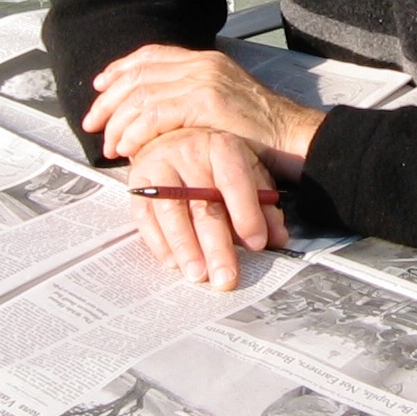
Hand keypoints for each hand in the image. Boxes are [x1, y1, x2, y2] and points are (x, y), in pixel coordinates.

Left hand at [85, 45, 323, 172]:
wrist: (295, 138)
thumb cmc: (263, 133)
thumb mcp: (225, 105)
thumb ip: (194, 99)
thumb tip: (159, 114)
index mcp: (206, 60)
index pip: (151, 55)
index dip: (120, 69)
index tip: (100, 87)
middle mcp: (202, 65)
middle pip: (139, 74)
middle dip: (108, 99)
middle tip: (92, 122)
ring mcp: (204, 82)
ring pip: (142, 95)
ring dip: (117, 121)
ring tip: (109, 144)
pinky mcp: (206, 104)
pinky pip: (155, 115)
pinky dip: (135, 132)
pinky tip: (127, 147)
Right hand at [127, 126, 287, 290]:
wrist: (171, 136)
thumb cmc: (216, 161)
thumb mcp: (247, 172)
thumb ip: (263, 205)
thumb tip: (278, 238)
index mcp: (221, 147)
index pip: (234, 181)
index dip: (246, 214)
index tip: (256, 245)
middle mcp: (188, 152)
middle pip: (202, 204)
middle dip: (216, 246)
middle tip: (226, 278)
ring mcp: (159, 166)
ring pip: (171, 211)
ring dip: (185, 248)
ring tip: (197, 276)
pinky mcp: (138, 183)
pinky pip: (144, 215)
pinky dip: (158, 242)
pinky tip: (173, 263)